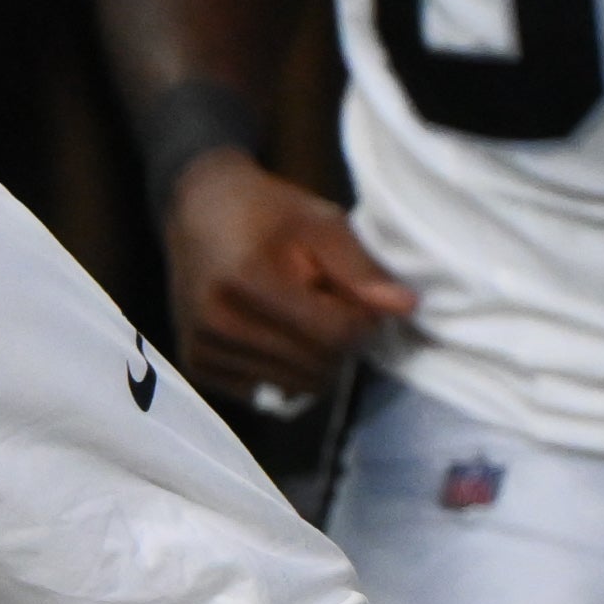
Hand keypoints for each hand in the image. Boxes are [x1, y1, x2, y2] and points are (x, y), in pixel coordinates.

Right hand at [157, 152, 415, 402]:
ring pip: (296, 386)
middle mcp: (218, 322)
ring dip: (315, 359)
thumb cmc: (266, 212)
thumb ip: (360, 268)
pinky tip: (275, 334)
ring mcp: (204, 348)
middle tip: (332, 306)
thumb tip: (405, 307)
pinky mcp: (197, 366)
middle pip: (318, 366)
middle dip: (340, 343)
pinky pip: (266, 392)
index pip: (335, 334)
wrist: (198, 211)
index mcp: (248, 280)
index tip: (360, 298)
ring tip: (304, 318)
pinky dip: (284, 370)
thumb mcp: (319, 223)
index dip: (363, 321)